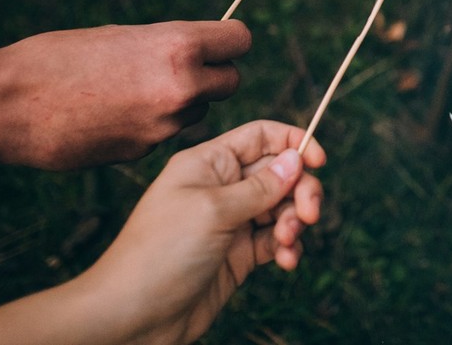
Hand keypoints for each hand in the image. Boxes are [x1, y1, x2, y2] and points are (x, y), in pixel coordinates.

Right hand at [0, 21, 250, 168]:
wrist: (9, 104)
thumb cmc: (60, 58)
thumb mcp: (122, 36)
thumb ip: (168, 46)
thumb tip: (201, 53)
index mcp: (178, 46)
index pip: (240, 40)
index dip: (227, 42)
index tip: (215, 45)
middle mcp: (181, 86)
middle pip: (231, 81)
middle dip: (212, 76)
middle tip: (183, 71)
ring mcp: (164, 125)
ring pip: (198, 112)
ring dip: (182, 105)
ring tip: (136, 93)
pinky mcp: (143, 151)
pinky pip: (165, 134)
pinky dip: (151, 126)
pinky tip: (114, 117)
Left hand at [68, 121, 324, 344]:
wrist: (132, 316)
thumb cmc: (159, 255)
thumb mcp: (213, 211)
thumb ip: (260, 186)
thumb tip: (296, 158)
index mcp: (208, 163)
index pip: (261, 136)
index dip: (293, 142)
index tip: (319, 161)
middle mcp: (221, 188)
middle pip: (279, 173)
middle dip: (301, 190)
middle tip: (308, 215)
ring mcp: (231, 222)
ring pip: (282, 208)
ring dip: (294, 222)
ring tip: (287, 243)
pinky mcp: (238, 255)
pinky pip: (275, 240)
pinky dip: (287, 247)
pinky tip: (285, 260)